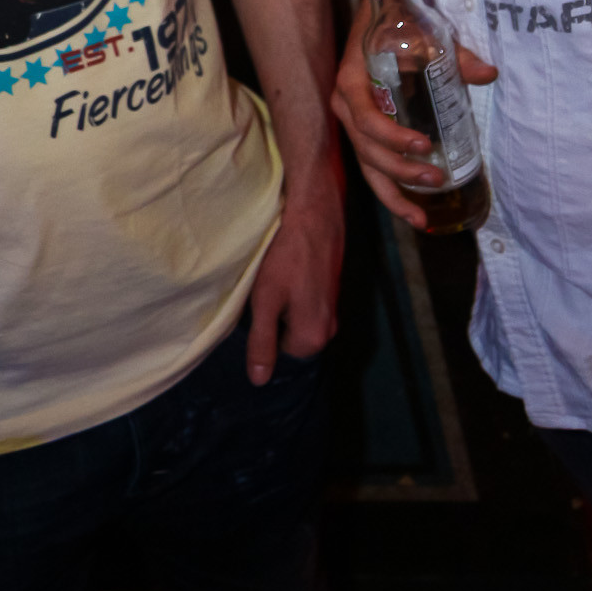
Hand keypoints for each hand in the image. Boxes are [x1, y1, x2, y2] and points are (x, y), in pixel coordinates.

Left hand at [246, 172, 344, 385]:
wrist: (313, 210)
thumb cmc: (285, 254)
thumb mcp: (265, 300)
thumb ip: (261, 342)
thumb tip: (259, 380)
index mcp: (313, 336)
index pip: (281, 354)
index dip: (264, 332)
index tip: (257, 308)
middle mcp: (330, 326)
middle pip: (293, 338)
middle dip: (276, 320)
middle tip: (264, 292)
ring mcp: (334, 306)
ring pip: (300, 318)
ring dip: (286, 305)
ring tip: (275, 279)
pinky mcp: (333, 286)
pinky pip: (309, 302)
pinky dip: (296, 291)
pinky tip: (287, 270)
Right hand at [331, 0, 497, 229]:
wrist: (382, 11)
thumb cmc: (401, 22)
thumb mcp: (426, 33)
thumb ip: (455, 56)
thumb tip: (488, 73)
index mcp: (352, 81)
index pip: (366, 119)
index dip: (392, 138)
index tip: (425, 146)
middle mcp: (347, 106)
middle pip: (367, 150)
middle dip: (400, 172)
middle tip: (436, 180)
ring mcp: (355, 122)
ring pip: (368, 166)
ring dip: (394, 192)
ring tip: (423, 217)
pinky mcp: (367, 132)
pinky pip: (373, 166)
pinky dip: (392, 190)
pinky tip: (415, 213)